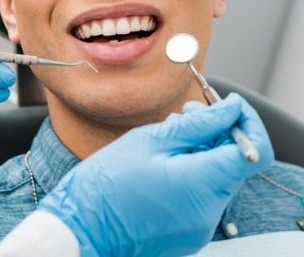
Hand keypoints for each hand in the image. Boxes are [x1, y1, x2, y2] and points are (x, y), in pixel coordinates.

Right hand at [39, 94, 273, 255]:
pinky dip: (194, 170)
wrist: (83, 227)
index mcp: (200, 185)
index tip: (228, 105)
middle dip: (218, 131)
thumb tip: (230, 109)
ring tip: (170, 134)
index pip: (253, 152)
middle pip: (235, 162)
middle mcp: (209, 212)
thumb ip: (197, 124)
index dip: (246, 122)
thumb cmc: (108, 182)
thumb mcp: (150, 140)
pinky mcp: (190, 231)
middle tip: (188, 113)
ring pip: (218, 175)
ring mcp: (201, 225)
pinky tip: (165, 159)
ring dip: (203, 149)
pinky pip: (204, 193)